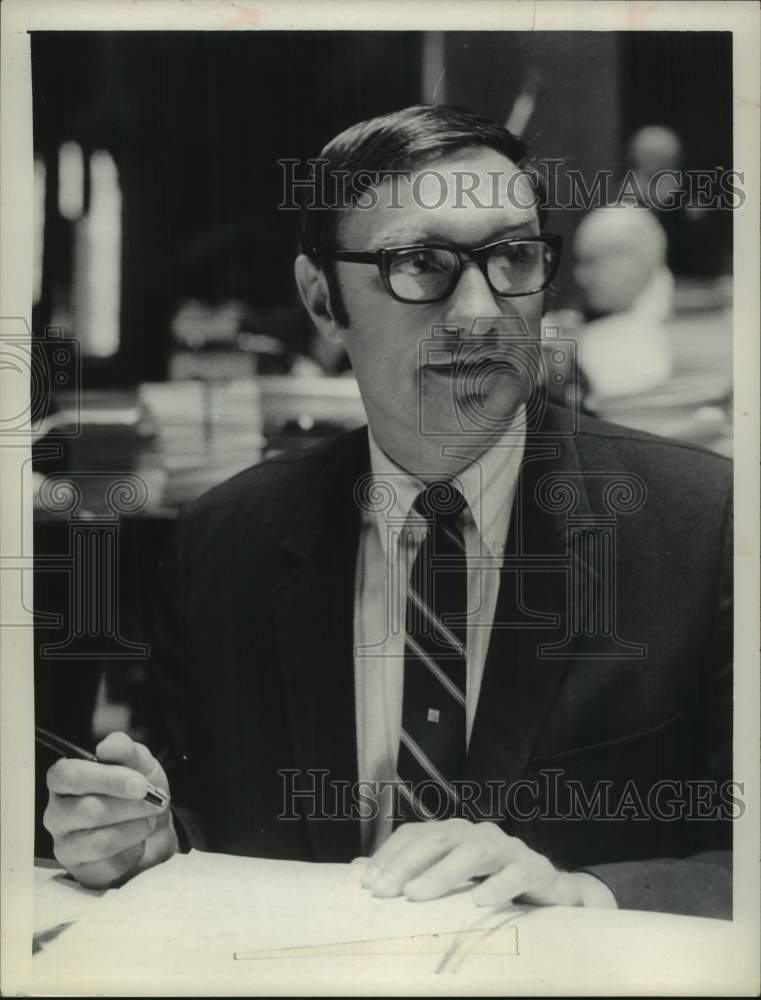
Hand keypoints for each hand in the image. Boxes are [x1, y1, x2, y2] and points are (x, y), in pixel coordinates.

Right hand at [43, 731, 177, 888]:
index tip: (139, 783)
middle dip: (130, 805)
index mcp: (64, 780)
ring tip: (147, 819)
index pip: (69, 776)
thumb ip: (124, 749)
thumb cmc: (137, 791)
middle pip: (88, 810)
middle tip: (152, 801)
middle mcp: (57, 813)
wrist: (154, 826)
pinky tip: (136, 841)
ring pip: (101, 840)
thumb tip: (106, 747)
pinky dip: (133, 850)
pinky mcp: (81, 871)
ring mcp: (66, 846)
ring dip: (135, 827)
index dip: (106, 779)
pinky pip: (110, 864)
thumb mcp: (138, 762)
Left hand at [362, 819, 616, 908]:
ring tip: (417, 894)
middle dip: (406, 863)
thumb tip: (359, 872)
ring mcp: (506, 847)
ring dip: (442, 873)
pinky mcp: (533, 867)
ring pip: (472, 852)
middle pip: (437, 839)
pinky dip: (497, 886)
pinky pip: (515, 873)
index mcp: (454, 833)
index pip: (415, 834)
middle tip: (384, 890)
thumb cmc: (491, 881)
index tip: (367, 882)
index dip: (390, 855)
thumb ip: (409, 871)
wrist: (550, 889)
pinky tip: (479, 901)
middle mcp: (476, 833)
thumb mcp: (449, 876)